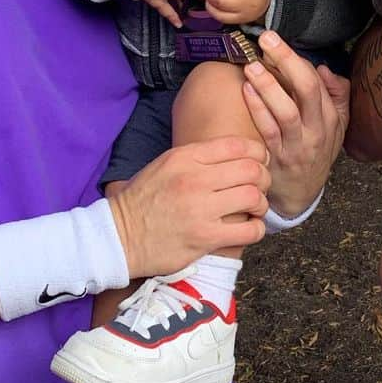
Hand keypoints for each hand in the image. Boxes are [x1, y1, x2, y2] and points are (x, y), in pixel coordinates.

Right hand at [107, 136, 269, 276]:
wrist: (118, 237)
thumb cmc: (142, 200)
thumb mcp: (164, 165)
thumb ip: (197, 157)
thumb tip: (235, 153)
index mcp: (184, 157)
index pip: (237, 145)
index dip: (257, 153)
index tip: (259, 163)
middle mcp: (194, 179)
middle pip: (251, 170)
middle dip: (264, 178)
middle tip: (260, 188)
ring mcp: (200, 209)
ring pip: (254, 198)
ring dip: (261, 204)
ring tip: (255, 210)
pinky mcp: (204, 238)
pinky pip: (248, 231)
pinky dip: (257, 230)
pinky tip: (250, 229)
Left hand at [242, 31, 348, 216]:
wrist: (301, 194)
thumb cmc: (315, 151)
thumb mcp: (335, 125)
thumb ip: (336, 95)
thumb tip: (324, 69)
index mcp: (330, 118)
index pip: (316, 83)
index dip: (296, 60)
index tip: (275, 42)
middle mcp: (317, 131)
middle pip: (307, 91)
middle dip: (287, 61)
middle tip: (267, 40)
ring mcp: (297, 146)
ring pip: (287, 112)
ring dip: (269, 86)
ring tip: (252, 65)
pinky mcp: (277, 159)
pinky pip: (268, 132)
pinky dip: (257, 109)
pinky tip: (246, 90)